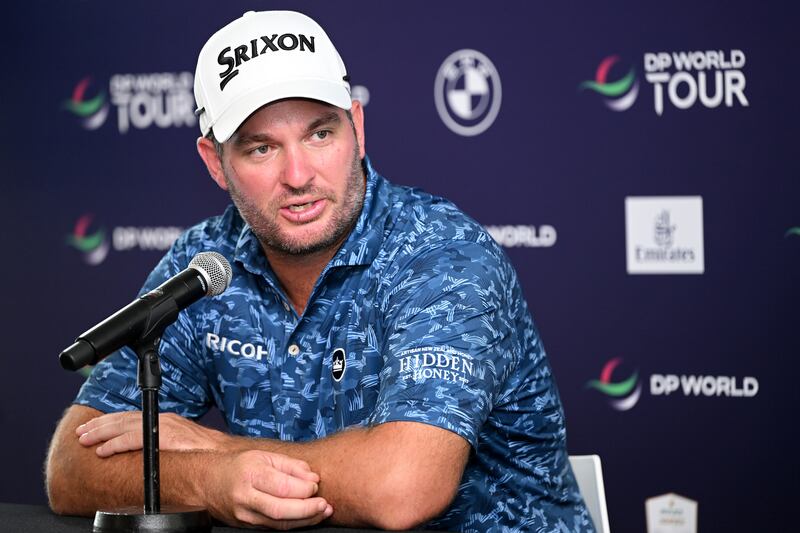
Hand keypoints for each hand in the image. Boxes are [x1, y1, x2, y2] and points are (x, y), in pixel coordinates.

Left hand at [76, 410, 226, 456]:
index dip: (109, 422)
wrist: (222, 455)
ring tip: (85, 440)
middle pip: (123, 419)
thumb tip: (144, 451)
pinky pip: (135, 439)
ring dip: (101, 433)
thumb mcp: (179, 442)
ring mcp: (163, 427)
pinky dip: (116, 444)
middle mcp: (161, 420)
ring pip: (124, 427)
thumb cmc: (203, 452)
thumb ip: (161, 442)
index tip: (93, 427)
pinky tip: (103, 451)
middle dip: (99, 425)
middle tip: (81, 432)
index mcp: (163, 421)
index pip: (130, 418)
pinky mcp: (165, 437)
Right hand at [204, 449, 332, 528]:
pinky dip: (293, 523)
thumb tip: (313, 478)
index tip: (316, 485)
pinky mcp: (246, 526)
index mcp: (251, 474)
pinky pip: (274, 527)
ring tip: (322, 512)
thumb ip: (291, 466)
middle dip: (307, 509)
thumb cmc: (239, 466)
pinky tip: (307, 517)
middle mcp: (245, 497)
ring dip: (305, 520)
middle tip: (325, 505)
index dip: (304, 489)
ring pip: (279, 523)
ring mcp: (244, 515)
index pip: (282, 487)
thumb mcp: (264, 456)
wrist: (207, 482)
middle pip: (281, 510)